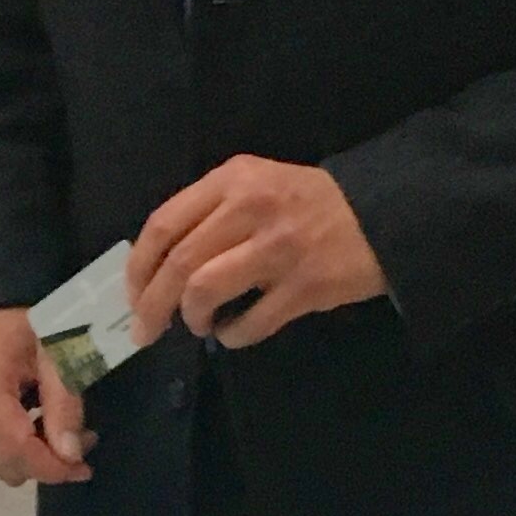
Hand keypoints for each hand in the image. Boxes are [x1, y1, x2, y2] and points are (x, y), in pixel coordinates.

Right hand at [0, 307, 92, 486]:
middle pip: (6, 463)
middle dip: (47, 464)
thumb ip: (63, 403)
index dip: (51, 467)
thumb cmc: (23, 324)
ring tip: (60, 432)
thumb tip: (71, 456)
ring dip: (33, 460)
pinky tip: (35, 427)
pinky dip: (16, 451)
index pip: (15, 446)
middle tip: (81, 441)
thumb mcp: (54, 353)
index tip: (83, 469)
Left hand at [128, 156, 386, 351]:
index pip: (164, 224)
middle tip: (145, 331)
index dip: (138, 267)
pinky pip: (250, 322)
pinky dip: (232, 336)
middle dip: (152, 305)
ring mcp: (279, 249)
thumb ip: (211, 212)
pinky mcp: (306, 287)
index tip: (131, 295)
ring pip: (205, 290)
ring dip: (192, 318)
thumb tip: (158, 266)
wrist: (384, 215)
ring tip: (200, 324)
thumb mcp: (258, 184)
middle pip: (178, 263)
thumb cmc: (310, 205)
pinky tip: (233, 333)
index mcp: (233, 179)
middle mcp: (251, 208)